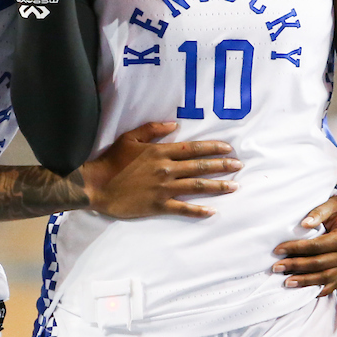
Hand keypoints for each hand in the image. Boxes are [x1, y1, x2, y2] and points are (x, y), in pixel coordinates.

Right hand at [82, 121, 241, 218]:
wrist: (97, 185)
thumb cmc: (112, 160)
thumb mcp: (130, 138)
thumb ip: (153, 129)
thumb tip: (174, 125)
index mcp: (161, 152)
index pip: (194, 149)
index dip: (213, 148)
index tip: (229, 149)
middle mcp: (167, 169)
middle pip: (200, 167)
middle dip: (222, 166)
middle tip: (239, 166)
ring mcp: (164, 188)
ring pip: (197, 186)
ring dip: (218, 186)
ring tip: (234, 186)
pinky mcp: (159, 205)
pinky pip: (183, 208)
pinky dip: (198, 210)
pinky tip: (212, 211)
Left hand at [272, 186, 336, 295]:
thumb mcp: (330, 204)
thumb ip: (318, 213)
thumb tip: (303, 224)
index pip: (315, 246)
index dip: (295, 248)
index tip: (277, 250)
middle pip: (317, 264)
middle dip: (295, 266)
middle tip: (276, 268)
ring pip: (324, 278)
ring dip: (304, 281)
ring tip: (286, 282)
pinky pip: (332, 285)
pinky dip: (318, 289)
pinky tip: (304, 291)